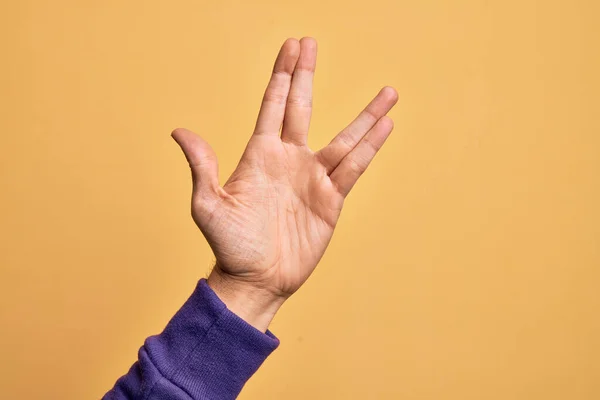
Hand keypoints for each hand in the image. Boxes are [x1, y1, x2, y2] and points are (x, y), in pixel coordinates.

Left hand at [172, 37, 397, 330]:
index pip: (273, 105)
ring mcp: (313, 179)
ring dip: (365, 114)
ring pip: (345, 138)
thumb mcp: (209, 207)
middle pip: (302, 107)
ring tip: (388, 91)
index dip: (282, 76)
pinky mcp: (331, 200)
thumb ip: (202, 167)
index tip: (292, 47)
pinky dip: (371, 147)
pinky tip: (386, 127)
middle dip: (306, 75)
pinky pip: (355, 168)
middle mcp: (289, 160)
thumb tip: (179, 131)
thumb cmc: (229, 245)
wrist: (256, 280)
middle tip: (311, 43)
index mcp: (260, 155)